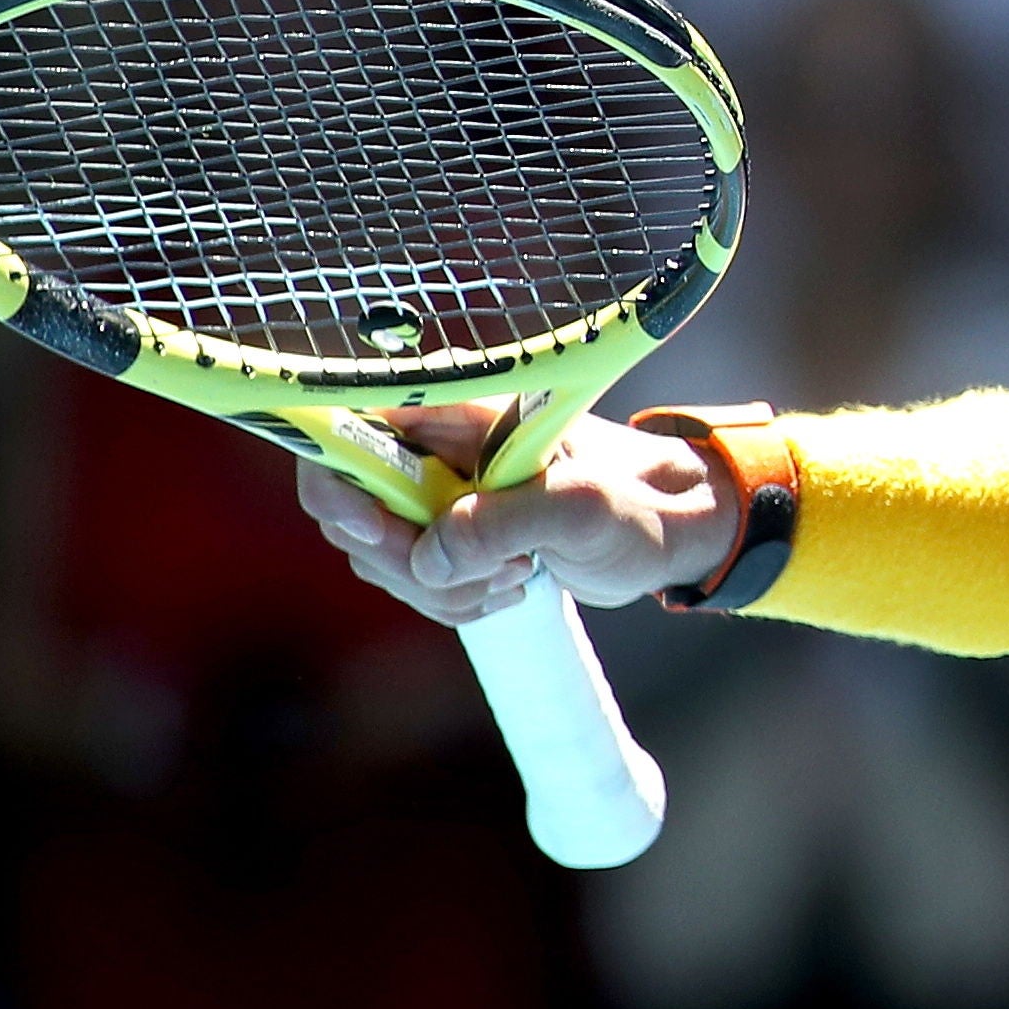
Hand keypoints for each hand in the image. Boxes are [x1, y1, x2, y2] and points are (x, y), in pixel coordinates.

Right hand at [296, 407, 733, 626]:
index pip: (347, 426)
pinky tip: (508, 591)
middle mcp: (434, 446)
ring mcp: (436, 493)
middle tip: (491, 568)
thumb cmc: (638, 500)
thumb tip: (425, 556)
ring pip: (376, 553)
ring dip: (436, 586)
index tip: (378, 530)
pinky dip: (449, 598)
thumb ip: (503, 521)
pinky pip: (409, 578)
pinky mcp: (448, 536)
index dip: (338, 482)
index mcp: (457, 409)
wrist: (670, 529)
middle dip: (401, 556)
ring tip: (515, 577)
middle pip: (350, 505)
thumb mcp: (581, 506)